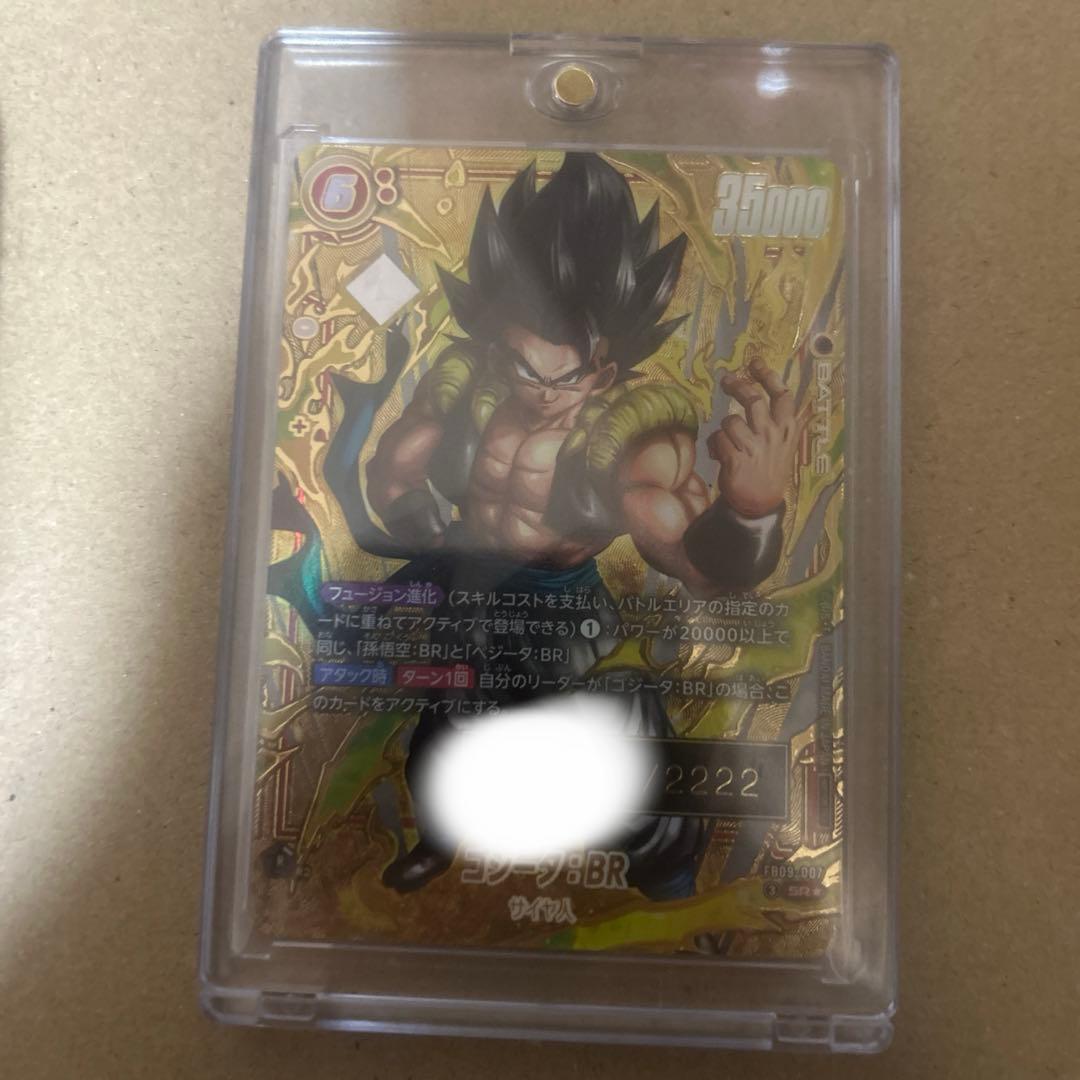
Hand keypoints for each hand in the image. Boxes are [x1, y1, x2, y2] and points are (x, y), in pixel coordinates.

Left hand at [707, 358, 804, 517]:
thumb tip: (769, 391)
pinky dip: (714, 445)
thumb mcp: (784, 443)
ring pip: (730, 421)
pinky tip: (719, 454)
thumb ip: (779, 420)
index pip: (781, 394)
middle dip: (737, 386)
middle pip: (753, 399)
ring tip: (726, 440)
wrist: (760, 503)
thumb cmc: (769, 469)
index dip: (767, 375)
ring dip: (723, 428)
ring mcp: (755, 447)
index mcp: (788, 428)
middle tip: (726, 381)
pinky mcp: (737, 460)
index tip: (754, 362)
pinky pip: (718, 440)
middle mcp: (773, 434)